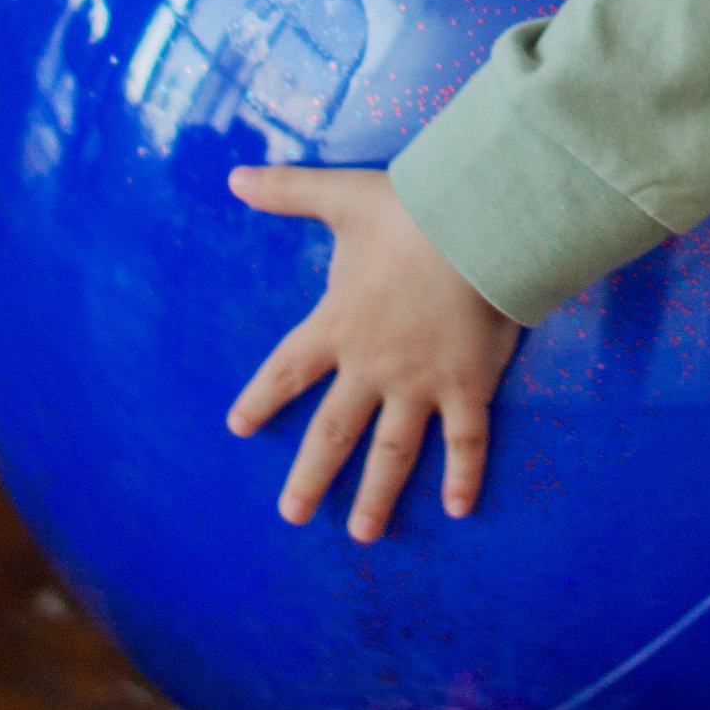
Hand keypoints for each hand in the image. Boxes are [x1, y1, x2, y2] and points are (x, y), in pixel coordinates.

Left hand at [225, 167, 523, 541]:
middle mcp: (372, 365)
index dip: (262, 398)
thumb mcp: (340, 196)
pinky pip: (466, 440)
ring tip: (362, 534)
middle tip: (292, 515)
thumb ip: (287, 190)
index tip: (238, 427)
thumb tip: (233, 175)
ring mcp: (420, 382)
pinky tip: (457, 509)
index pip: (287, 370)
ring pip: (392, 449)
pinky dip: (462, 476)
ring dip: (376, 494)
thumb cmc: (410, 210)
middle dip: (311, 475)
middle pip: (333, 431)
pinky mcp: (467, 385)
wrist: (476, 225)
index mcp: (338, 325)